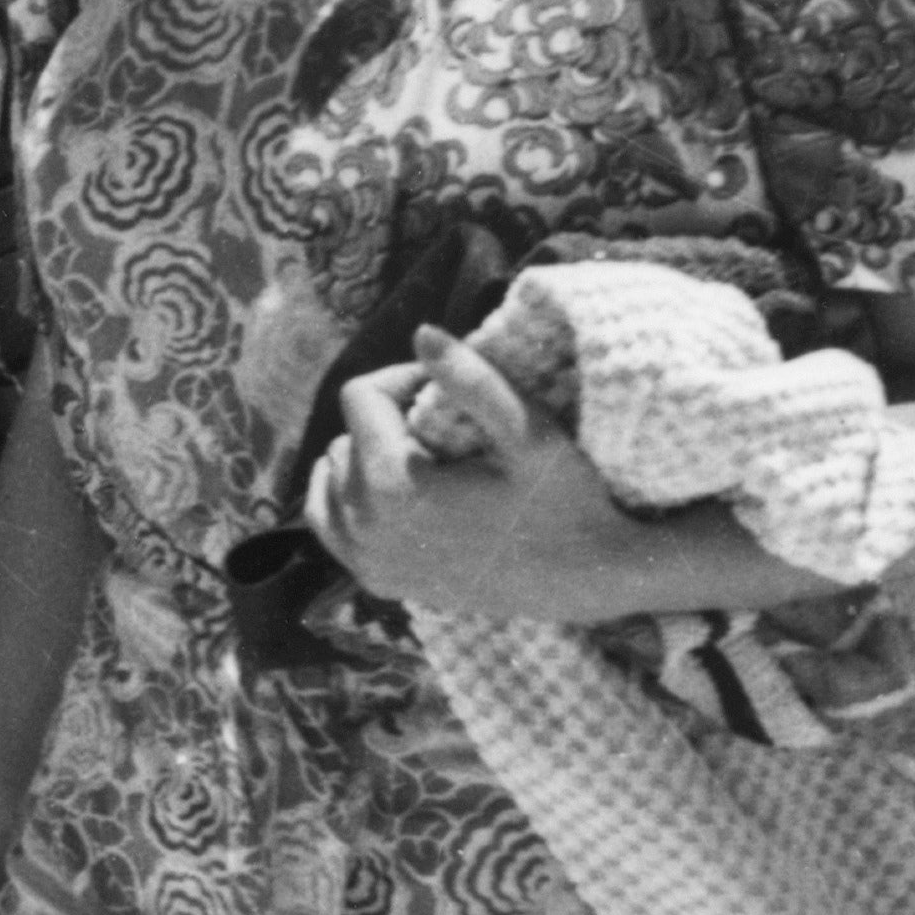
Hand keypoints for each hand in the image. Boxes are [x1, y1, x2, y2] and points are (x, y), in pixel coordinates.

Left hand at [304, 325, 644, 619]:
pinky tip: (391, 487)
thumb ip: (473, 380)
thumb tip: (421, 332)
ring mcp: (366, 559)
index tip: (446, 389)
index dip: (404, 379)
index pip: (360, 395)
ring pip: (331, 478)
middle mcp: (365, 526)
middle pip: (346, 436)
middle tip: (444, 424)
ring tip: (424, 454)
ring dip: (367, 457)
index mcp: (394, 484)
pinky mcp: (376, 580)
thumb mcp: (531, 432)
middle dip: (387, 420)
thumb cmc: (566, 501)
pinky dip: (349, 499)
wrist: (585, 582)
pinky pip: (329, 524)